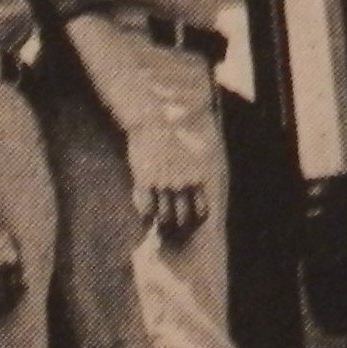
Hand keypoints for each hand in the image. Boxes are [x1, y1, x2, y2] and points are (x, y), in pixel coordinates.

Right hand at [125, 119, 210, 243]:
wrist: (154, 119)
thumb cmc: (175, 133)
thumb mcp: (195, 152)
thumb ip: (197, 172)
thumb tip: (199, 187)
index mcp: (197, 176)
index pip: (201, 209)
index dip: (196, 219)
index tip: (192, 222)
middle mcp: (181, 183)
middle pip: (183, 217)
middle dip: (179, 225)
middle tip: (175, 229)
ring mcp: (162, 183)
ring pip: (164, 216)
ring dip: (162, 223)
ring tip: (160, 226)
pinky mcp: (145, 181)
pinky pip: (146, 208)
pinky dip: (146, 216)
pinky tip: (146, 217)